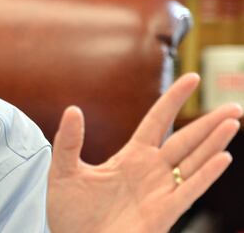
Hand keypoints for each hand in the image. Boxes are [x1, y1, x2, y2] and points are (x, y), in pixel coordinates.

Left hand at [47, 73, 242, 232]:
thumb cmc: (70, 212)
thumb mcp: (64, 171)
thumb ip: (69, 141)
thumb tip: (73, 109)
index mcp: (130, 157)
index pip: (157, 121)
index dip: (173, 99)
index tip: (192, 77)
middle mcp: (150, 171)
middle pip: (184, 140)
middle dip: (208, 123)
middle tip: (235, 105)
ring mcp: (159, 192)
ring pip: (192, 162)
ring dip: (213, 143)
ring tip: (232, 122)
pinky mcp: (162, 214)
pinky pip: (188, 191)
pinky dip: (205, 175)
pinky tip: (221, 158)